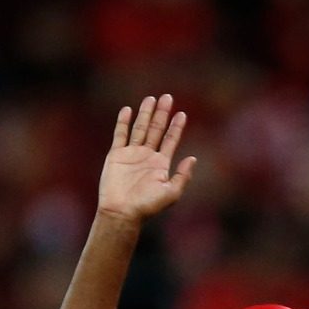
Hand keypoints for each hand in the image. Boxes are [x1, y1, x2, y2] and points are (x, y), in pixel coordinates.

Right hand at [97, 94, 196, 224]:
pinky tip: (128, 109)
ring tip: (151, 98)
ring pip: (139, 128)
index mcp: (161, 164)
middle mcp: (147, 156)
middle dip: (162, 114)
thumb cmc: (148, 206)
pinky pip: (120, 134)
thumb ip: (183, 176)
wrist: (123, 211)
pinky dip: (123, 122)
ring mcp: (132, 154)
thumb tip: (192, 158)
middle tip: (167, 97)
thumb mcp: (171, 192)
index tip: (182, 113)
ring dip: (145, 114)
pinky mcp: (116, 154)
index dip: (176, 127)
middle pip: (156, 129)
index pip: (171, 140)